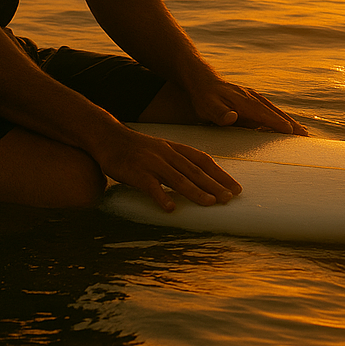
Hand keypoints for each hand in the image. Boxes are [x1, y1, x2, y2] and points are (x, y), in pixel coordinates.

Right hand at [94, 124, 241, 212]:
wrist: (109, 137)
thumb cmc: (137, 147)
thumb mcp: (162, 149)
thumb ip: (178, 161)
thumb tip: (199, 178)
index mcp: (175, 148)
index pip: (203, 160)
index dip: (220, 174)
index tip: (235, 187)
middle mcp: (167, 154)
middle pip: (195, 171)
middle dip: (214, 185)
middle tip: (230, 198)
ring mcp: (152, 162)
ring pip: (177, 178)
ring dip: (195, 191)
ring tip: (210, 203)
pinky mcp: (136, 172)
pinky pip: (150, 186)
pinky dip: (161, 196)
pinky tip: (170, 208)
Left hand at [189, 78, 308, 135]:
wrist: (202, 80)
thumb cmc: (204, 97)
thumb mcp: (207, 107)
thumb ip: (219, 113)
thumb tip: (232, 117)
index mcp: (244, 102)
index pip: (264, 114)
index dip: (277, 123)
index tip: (291, 132)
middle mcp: (252, 98)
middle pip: (274, 112)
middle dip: (290, 123)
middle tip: (306, 135)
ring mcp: (253, 97)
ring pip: (274, 110)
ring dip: (288, 120)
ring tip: (301, 131)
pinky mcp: (251, 99)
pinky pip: (269, 109)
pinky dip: (279, 116)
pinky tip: (285, 124)